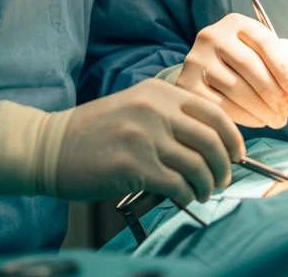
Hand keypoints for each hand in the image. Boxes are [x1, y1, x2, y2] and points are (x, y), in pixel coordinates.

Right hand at [55, 78, 243, 204]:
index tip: (237, 154)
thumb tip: (211, 140)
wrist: (50, 145)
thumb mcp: (136, 105)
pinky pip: (176, 184)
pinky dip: (188, 194)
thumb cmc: (95, 130)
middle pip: (211, 138)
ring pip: (197, 164)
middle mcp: (155, 109)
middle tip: (223, 178)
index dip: (232, 136)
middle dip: (224, 164)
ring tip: (204, 192)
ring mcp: (144, 137)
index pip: (213, 111)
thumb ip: (170, 114)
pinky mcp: (133, 166)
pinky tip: (185, 197)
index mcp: (159, 92)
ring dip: (207, 184)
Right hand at [177, 12, 287, 128]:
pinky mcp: (186, 85)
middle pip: (249, 64)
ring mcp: (196, 60)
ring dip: (262, 109)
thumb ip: (282, 58)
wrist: (204, 72)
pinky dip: (244, 118)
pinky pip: (220, 106)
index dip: (283, 66)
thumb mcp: (261, 52)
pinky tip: (258, 121)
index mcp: (235, 22)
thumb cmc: (243, 62)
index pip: (264, 40)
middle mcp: (211, 36)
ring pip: (235, 88)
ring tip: (277, 119)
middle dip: (273, 91)